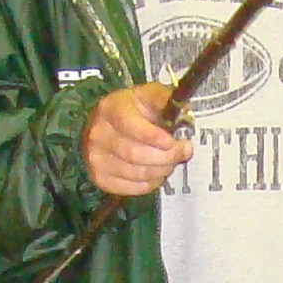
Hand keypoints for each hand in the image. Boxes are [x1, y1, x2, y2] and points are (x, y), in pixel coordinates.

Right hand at [84, 82, 190, 198]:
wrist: (105, 124)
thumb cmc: (130, 110)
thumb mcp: (147, 95)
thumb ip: (166, 100)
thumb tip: (185, 113)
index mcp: (111, 109)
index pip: (131, 127)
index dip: (153, 137)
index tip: (171, 141)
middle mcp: (98, 135)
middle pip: (136, 154)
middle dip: (167, 156)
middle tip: (183, 151)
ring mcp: (97, 159)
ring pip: (138, 173)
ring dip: (162, 169)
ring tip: (170, 160)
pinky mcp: (101, 178)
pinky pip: (135, 188)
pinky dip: (152, 182)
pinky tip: (156, 171)